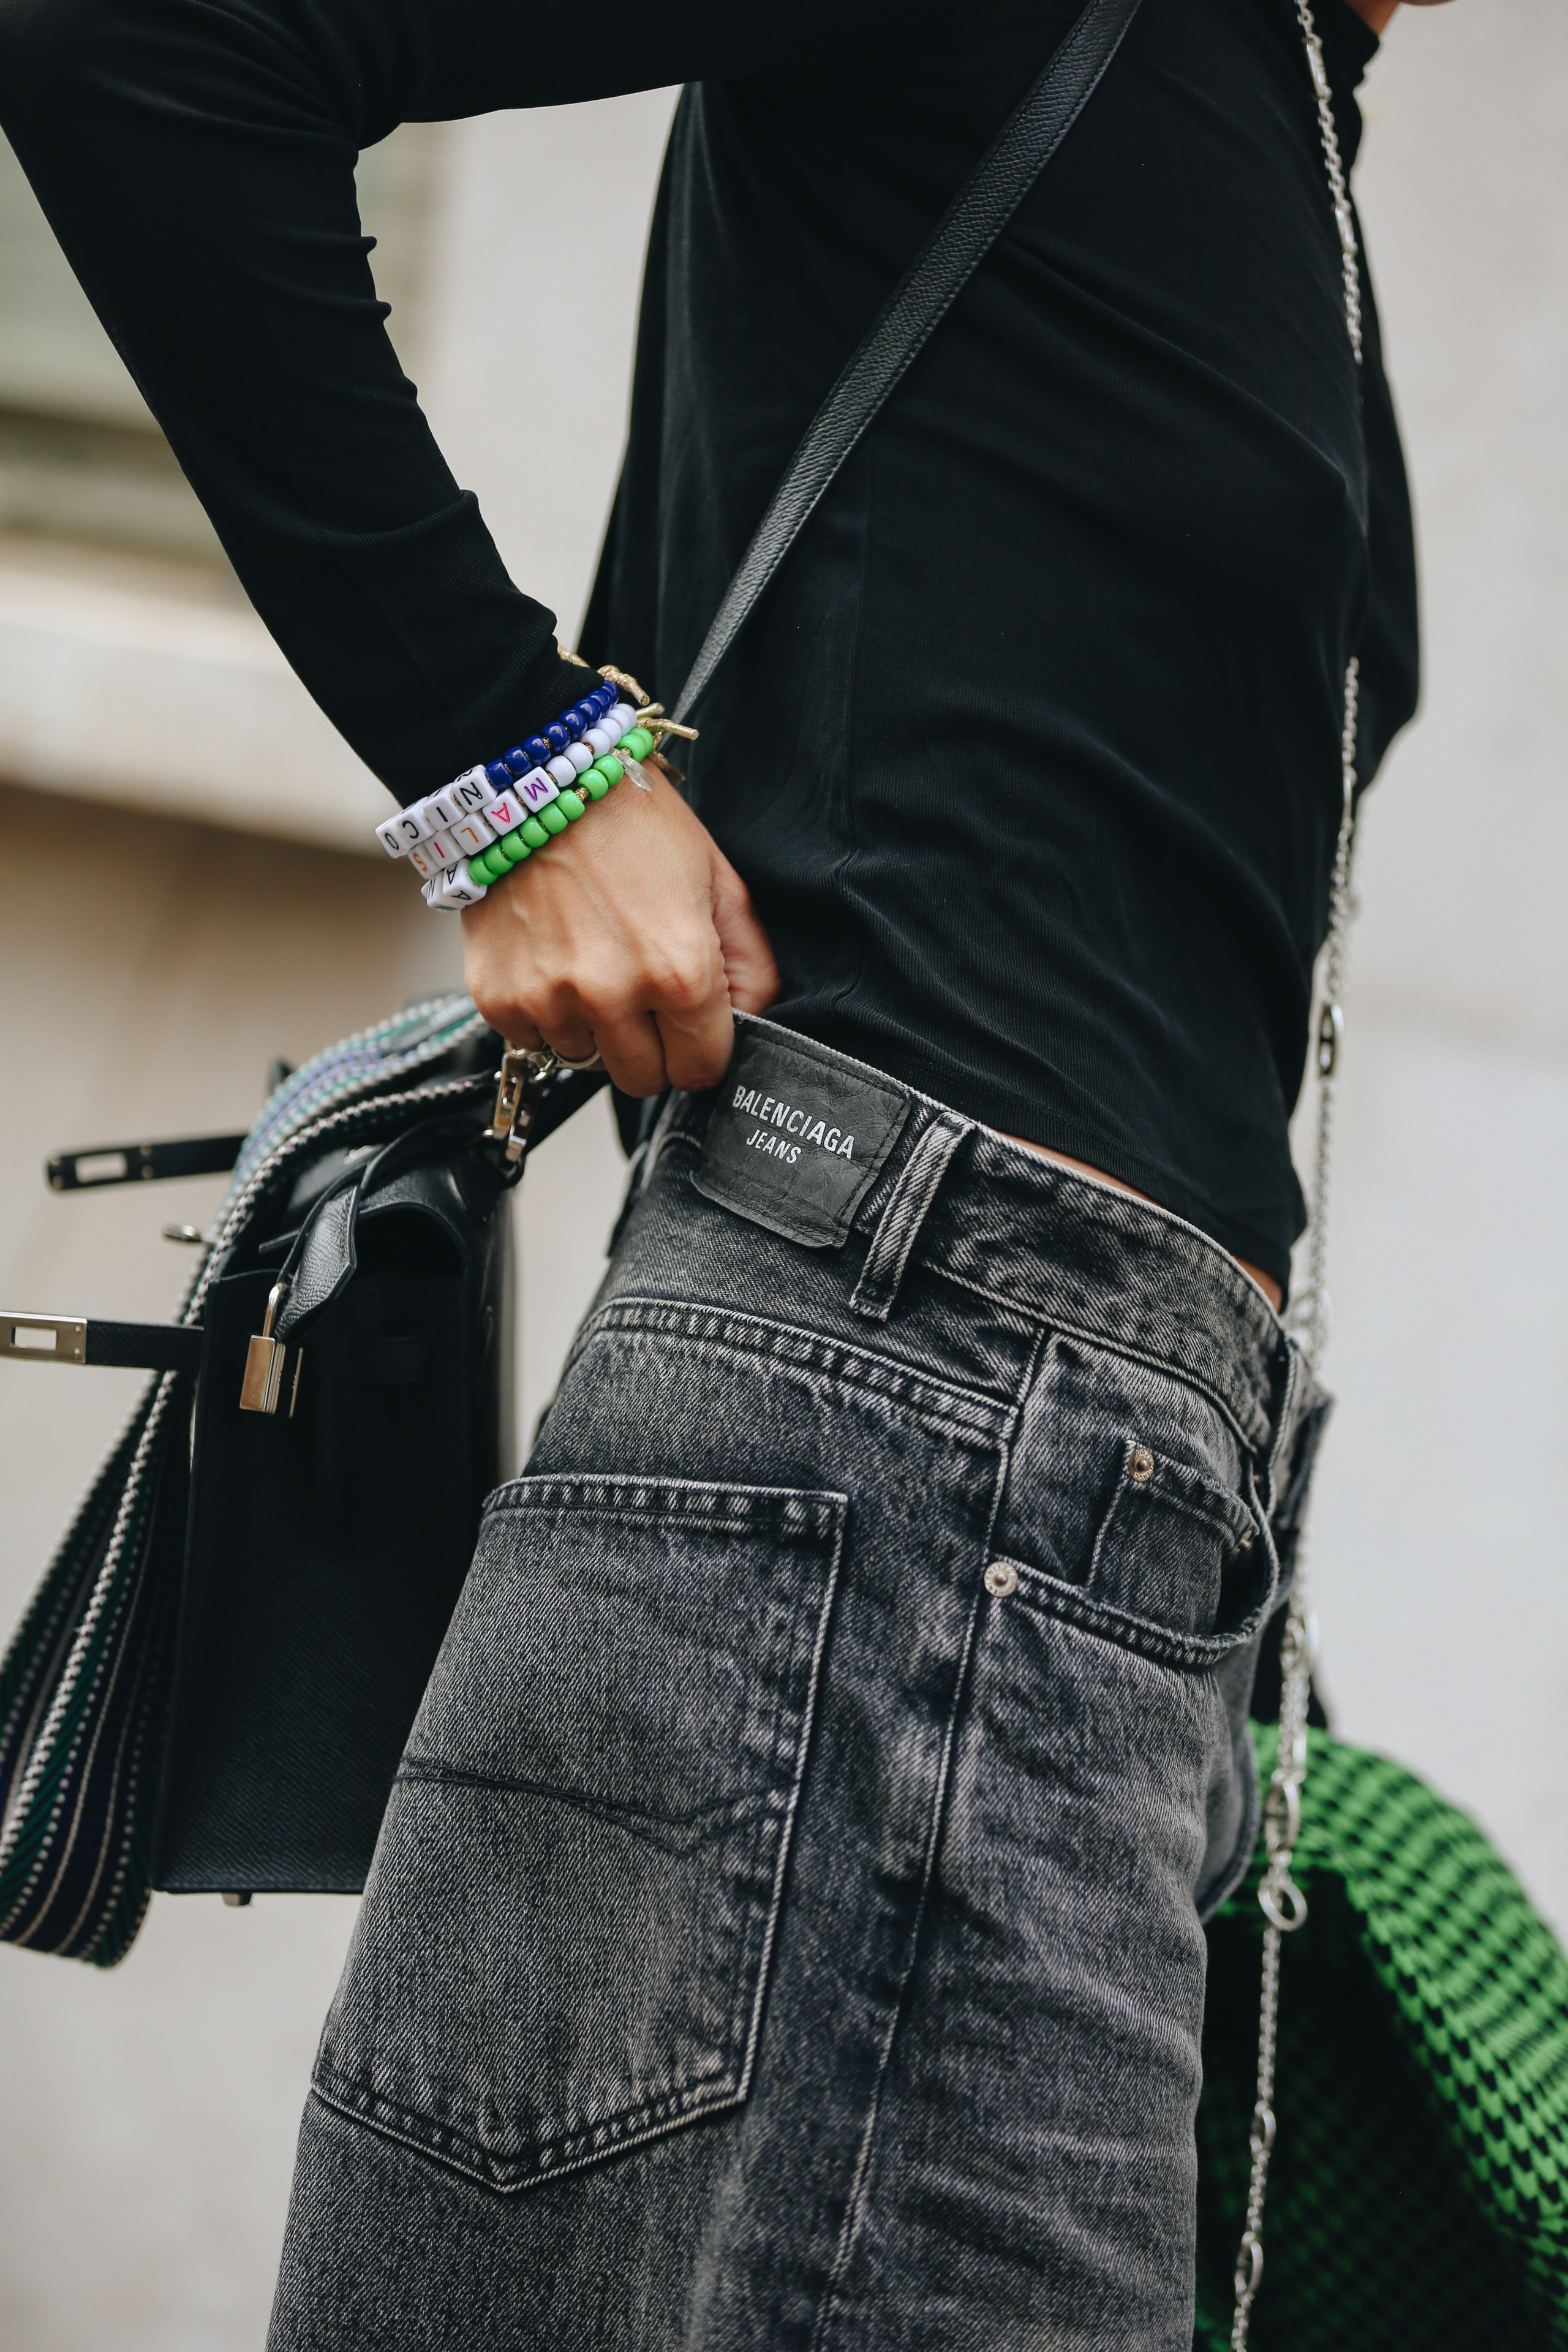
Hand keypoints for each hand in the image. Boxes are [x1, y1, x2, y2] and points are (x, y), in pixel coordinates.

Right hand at [461, 764, 780, 1096]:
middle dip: (651, 1049)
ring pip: (586, 1062)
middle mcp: (611, 995)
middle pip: (643, 1081)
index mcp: (679, 972)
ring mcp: (549, 1000)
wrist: (536, 782)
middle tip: (642, 994)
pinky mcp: (499, 998)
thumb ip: (750, 963)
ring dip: (594, 1029)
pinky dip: (545, 1014)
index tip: (691, 1026)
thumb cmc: (632, 823)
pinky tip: (553, 960)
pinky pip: (533, 1042)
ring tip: (592, 963)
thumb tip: (755, 1022)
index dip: (701, 1050)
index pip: (701, 1070)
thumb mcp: (718, 881)